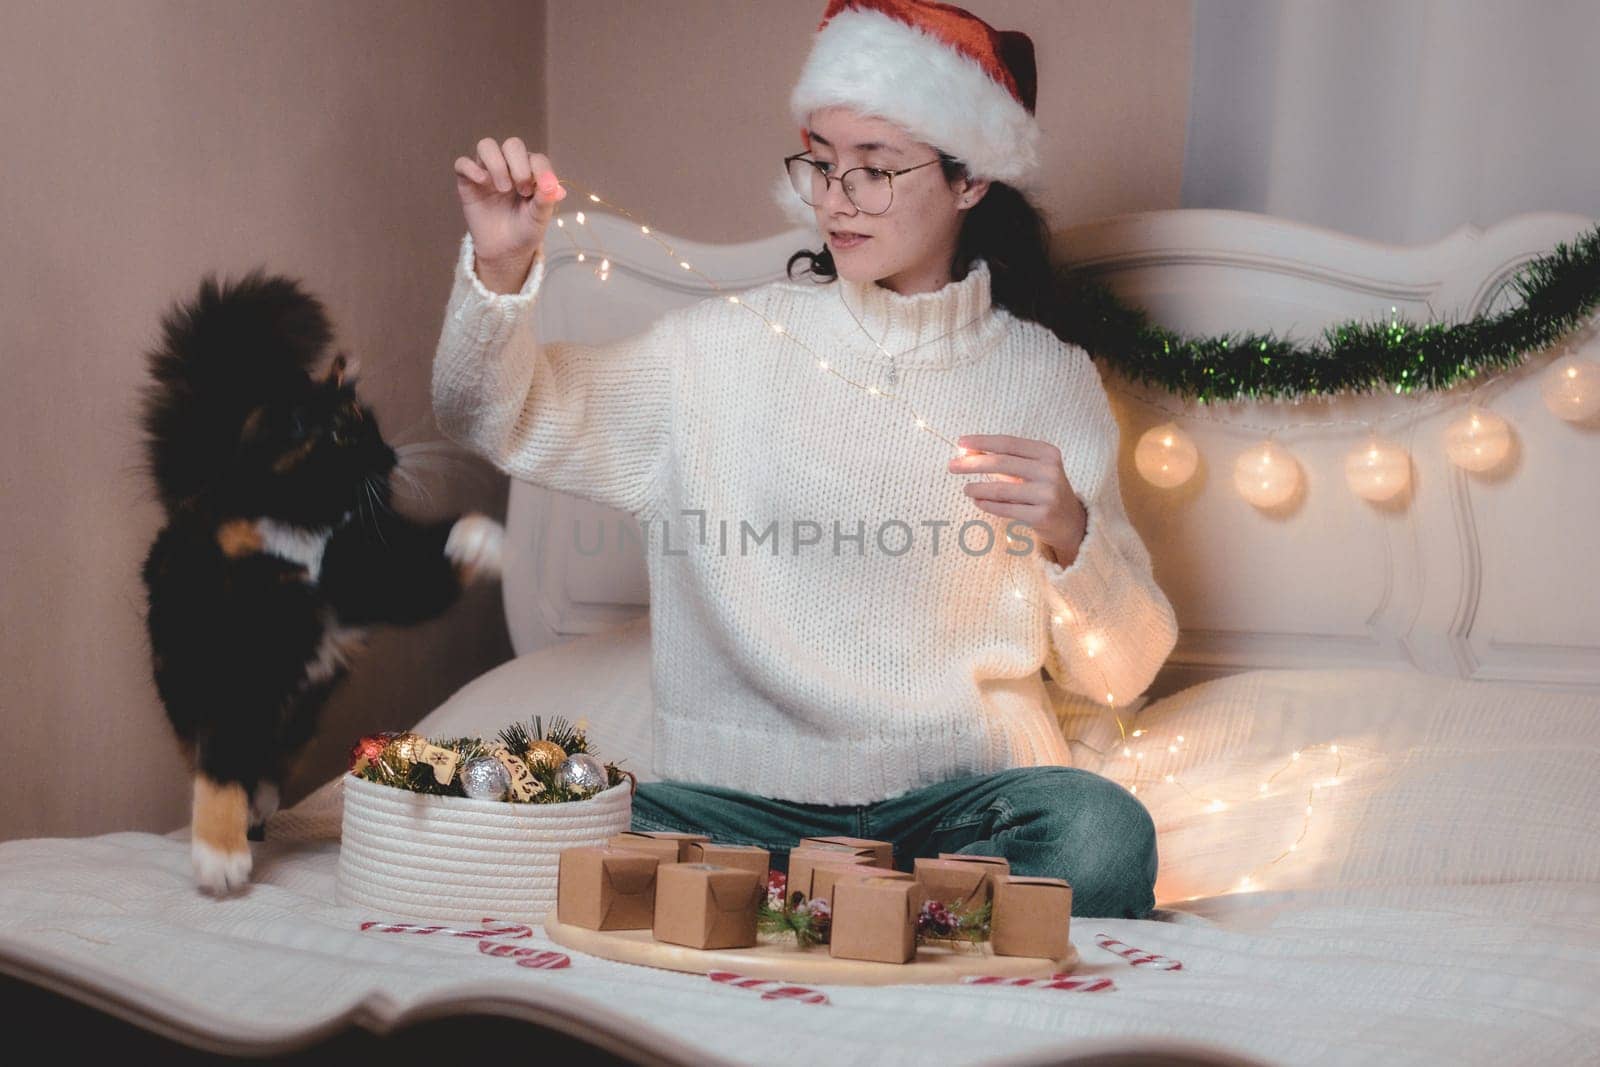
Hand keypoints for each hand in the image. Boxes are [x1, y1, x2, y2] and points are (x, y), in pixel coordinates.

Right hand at [453, 136, 567, 287]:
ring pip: (486, 146)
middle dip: (519, 164)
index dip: (540, 170)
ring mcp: (487, 172)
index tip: (542, 190)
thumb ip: (546, 199)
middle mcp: (509, 166)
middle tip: (523, 190)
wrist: (505, 251)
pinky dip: (471, 168)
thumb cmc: (525, 230)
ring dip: (497, 163)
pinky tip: (482, 181)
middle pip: (512, 145)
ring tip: (503, 188)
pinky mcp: (468, 182)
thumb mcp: (540, 217)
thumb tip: (555, 186)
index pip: (536, 158)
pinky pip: (462, 163)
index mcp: (531, 171)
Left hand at [948, 434, 1087, 564]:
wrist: (1071, 522)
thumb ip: (1005, 460)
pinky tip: (978, 502)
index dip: (982, 442)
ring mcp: (1047, 494)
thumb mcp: (1032, 469)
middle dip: (973, 464)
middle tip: (952, 466)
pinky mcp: (1042, 515)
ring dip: (978, 488)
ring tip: (966, 489)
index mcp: (1047, 452)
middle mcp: (1049, 470)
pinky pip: (1006, 509)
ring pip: (1001, 489)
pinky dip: (988, 505)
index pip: (1008, 443)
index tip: (960, 443)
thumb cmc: (1044, 490)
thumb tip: (968, 452)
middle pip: (1002, 463)